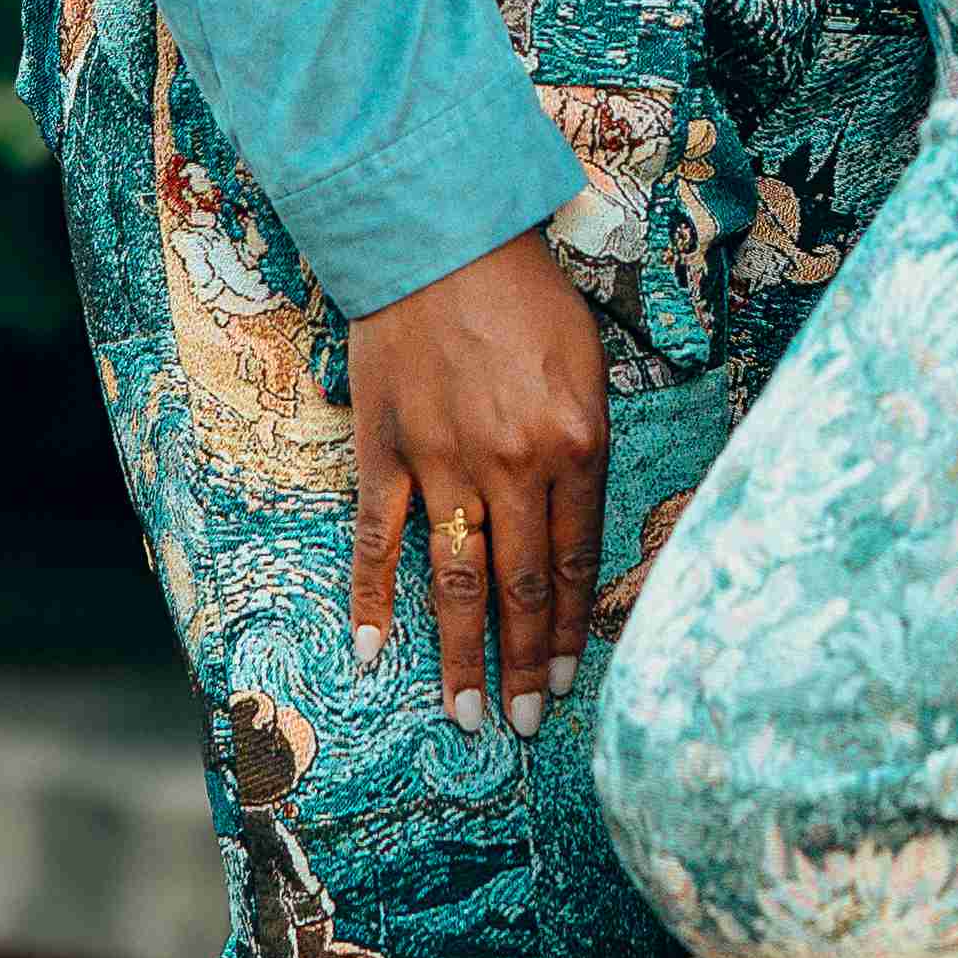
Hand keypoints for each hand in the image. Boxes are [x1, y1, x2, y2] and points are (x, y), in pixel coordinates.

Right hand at [350, 233, 615, 730]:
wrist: (440, 233)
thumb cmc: (524, 292)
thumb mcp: (588, 363)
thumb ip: (583, 445)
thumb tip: (576, 518)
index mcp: (575, 444)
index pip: (577, 562)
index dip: (570, 629)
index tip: (567, 680)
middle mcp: (513, 465)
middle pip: (523, 587)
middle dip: (525, 665)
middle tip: (526, 723)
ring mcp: (444, 463)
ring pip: (456, 579)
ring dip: (459, 655)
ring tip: (465, 715)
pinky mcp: (387, 451)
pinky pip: (378, 539)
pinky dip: (371, 597)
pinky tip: (369, 650)